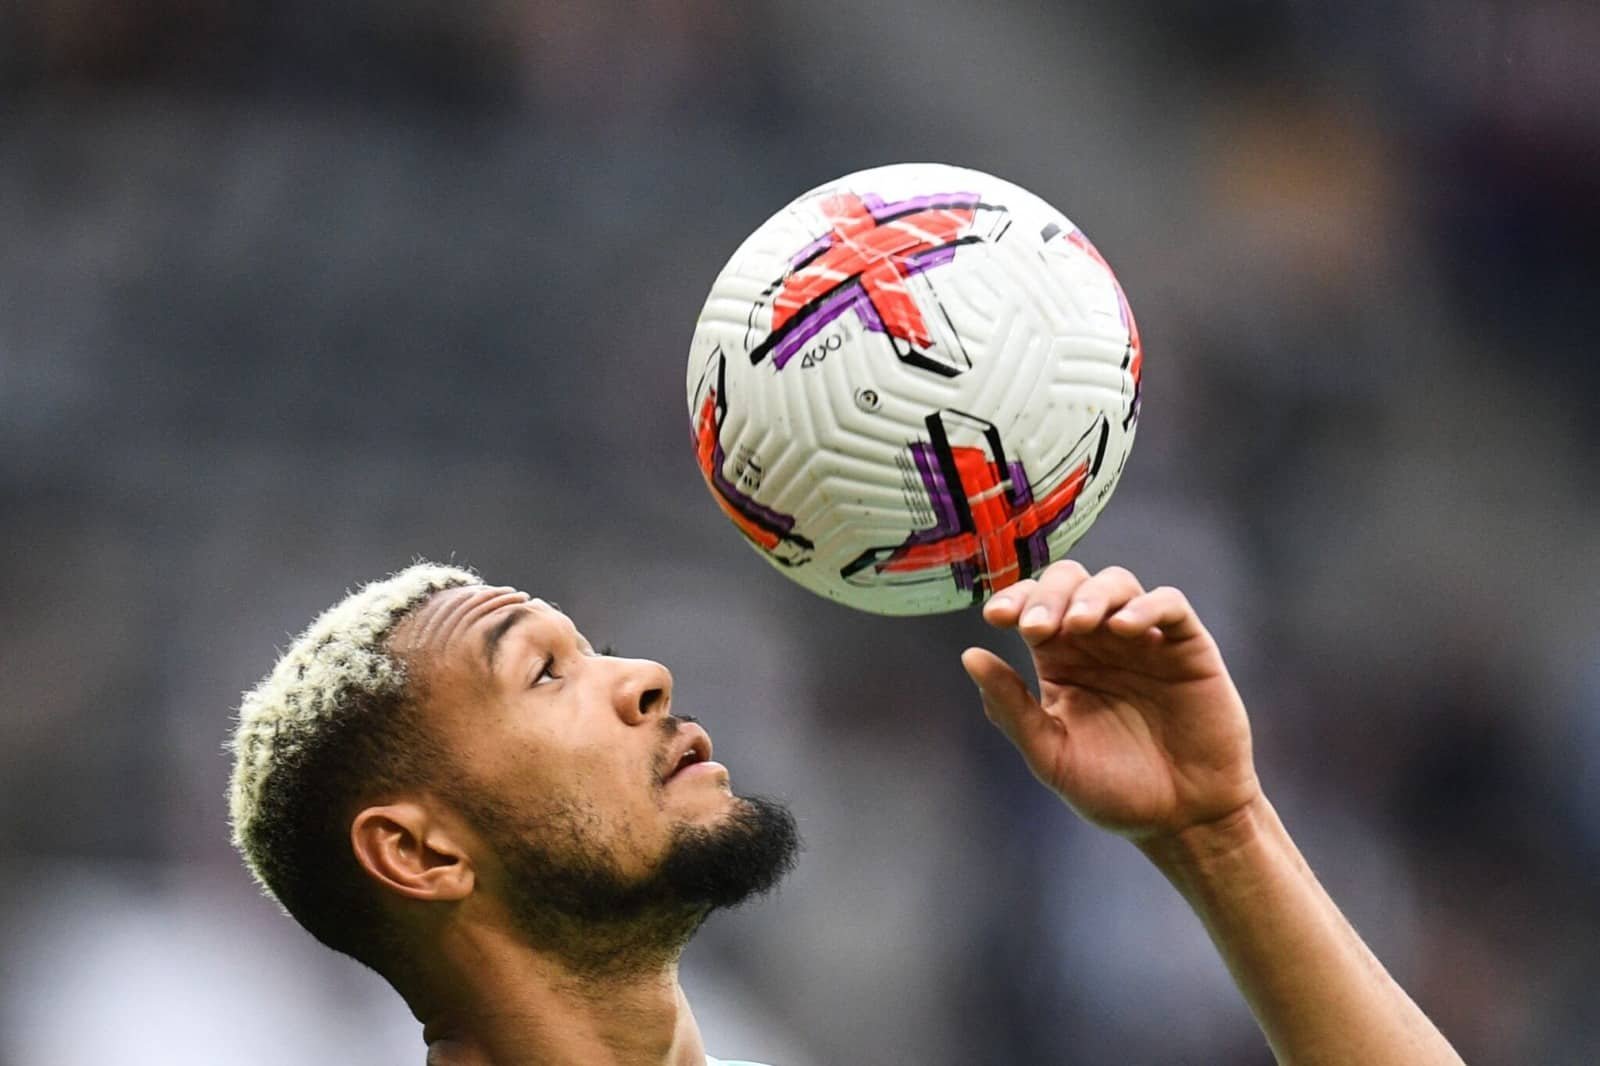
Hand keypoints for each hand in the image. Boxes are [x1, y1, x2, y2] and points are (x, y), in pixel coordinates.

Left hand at [963, 561, 1260, 841]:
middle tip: (1034, 627)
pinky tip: (1123, 628)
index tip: (996, 618)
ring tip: (1077, 624)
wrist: (1181, 820)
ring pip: (1116, 583)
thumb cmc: (1114, 790)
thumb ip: (1012, 708)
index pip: (1032, 606)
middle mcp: (1099, 641)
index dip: (1013, 599)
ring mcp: (1144, 640)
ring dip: (1091, 595)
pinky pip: (1169, 605)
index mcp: (1061, 659)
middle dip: (1047, 594)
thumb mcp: (1051, 755)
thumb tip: (970, 656)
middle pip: (1070, 582)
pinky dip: (1145, 607)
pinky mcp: (1188, 647)